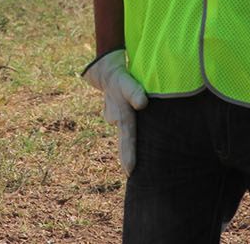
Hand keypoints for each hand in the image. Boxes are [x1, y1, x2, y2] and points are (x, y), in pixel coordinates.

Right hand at [82, 49, 147, 174]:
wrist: (107, 72)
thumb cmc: (121, 79)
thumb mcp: (128, 82)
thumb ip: (135, 92)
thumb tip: (142, 103)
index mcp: (122, 117)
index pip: (128, 140)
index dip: (129, 156)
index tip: (130, 172)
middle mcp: (116, 121)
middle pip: (125, 143)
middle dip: (127, 159)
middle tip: (132, 175)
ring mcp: (114, 119)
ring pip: (125, 131)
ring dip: (129, 142)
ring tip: (136, 156)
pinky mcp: (116, 116)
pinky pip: (124, 124)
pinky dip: (128, 128)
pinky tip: (134, 128)